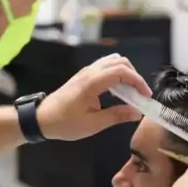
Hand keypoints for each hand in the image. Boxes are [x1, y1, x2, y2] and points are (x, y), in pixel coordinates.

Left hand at [37, 54, 151, 140]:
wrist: (42, 119)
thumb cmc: (65, 123)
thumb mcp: (93, 124)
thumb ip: (117, 116)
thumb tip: (137, 114)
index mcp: (92, 83)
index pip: (121, 72)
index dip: (138, 82)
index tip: (145, 96)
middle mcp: (90, 72)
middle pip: (120, 62)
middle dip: (134, 76)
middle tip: (140, 95)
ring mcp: (86, 72)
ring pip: (113, 62)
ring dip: (126, 73)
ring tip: (131, 93)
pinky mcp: (84, 75)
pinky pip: (105, 67)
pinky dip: (117, 74)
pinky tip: (118, 91)